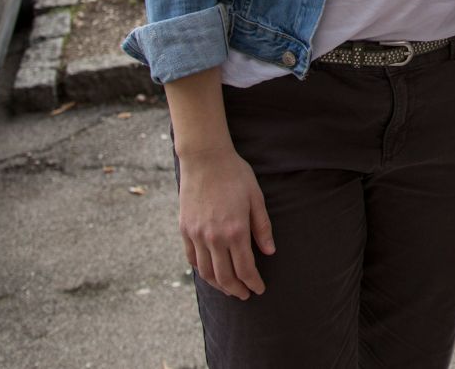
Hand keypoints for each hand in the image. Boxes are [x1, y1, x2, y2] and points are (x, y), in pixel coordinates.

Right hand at [177, 146, 274, 299]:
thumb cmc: (235, 175)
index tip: (259, 289)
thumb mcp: (256, 198)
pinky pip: (192, 259)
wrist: (205, 159)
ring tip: (229, 288)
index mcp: (235, 230)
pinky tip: (210, 272)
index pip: (245, 268)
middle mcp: (214, 237)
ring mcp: (197, 235)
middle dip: (236, 290)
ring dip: (218, 285)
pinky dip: (201, 271)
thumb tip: (269, 252)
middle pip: (224, 276)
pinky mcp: (185, 230)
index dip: (253, 282)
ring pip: (206, 272)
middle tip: (245, 295)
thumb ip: (262, 227)